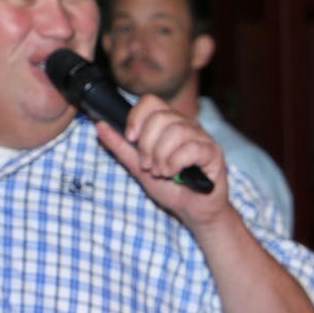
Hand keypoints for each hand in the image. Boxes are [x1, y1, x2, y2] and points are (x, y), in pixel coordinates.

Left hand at [94, 97, 231, 228]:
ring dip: (161, 156)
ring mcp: (201, 137)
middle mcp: (186, 125)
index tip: (130, 138)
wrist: (192, 210)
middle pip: (160, 117)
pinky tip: (173, 174)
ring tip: (161, 172)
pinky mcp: (213, 152)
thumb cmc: (170, 188)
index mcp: (168, 123)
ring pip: (176, 131)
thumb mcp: (138, 167)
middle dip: (147, 144)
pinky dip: (176, 163)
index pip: (150, 102)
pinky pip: (192, 148)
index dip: (136, 117)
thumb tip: (100, 125)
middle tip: (147, 165)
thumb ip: (121, 147)